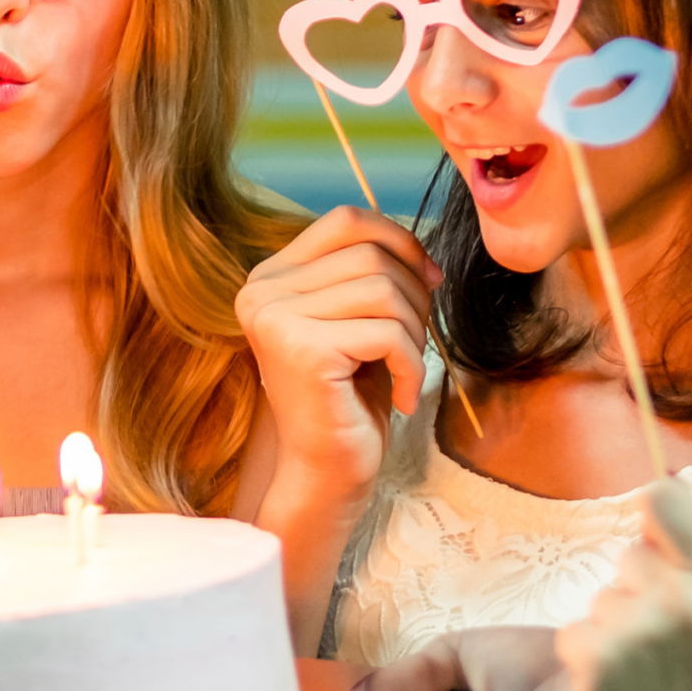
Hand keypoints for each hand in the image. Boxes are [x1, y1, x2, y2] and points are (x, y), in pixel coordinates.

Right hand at [236, 207, 438, 502]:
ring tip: (406, 370)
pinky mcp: (302, 350)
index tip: (429, 279)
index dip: (398, 239)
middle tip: (416, 343)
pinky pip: (387, 333)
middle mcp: (261, 291)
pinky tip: (402, 396)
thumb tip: (422, 250)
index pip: (344, 220)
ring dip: (414, 333)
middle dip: (414, 295)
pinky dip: (411, 365)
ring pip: (383, 291)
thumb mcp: (357, 319)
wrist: (326, 470)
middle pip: (370, 255)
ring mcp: (276, 318)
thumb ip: (371, 273)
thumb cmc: (348, 396)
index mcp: (271, 276)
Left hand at [556, 479, 691, 690]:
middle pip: (630, 558)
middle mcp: (679, 599)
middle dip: (641, 594)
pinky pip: (574, 633)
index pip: (665, 504)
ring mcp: (633, 631)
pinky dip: (588, 660)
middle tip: (669, 651)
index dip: (658, 525)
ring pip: (601, 599)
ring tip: (650, 680)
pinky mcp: (594, 663)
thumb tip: (664, 489)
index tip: (663, 552)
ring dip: (615, 631)